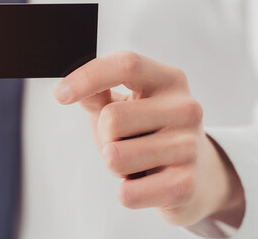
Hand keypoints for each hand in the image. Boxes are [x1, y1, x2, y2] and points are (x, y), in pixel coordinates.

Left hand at [54, 51, 244, 226]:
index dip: (88, 76)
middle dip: (105, 136)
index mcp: (169, 80)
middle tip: (126, 142)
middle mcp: (186, 108)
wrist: (198, 177)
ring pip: (115, 158)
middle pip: (112, 118)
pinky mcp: (185, 184)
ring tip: (138, 163)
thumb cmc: (149, 135)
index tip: (60, 94)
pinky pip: (127, 193)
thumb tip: (71, 91)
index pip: (126, 65)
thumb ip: (98, 95)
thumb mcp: (124, 107)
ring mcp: (189, 146)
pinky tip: (147, 184)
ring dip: (115, 166)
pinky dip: (127, 192)